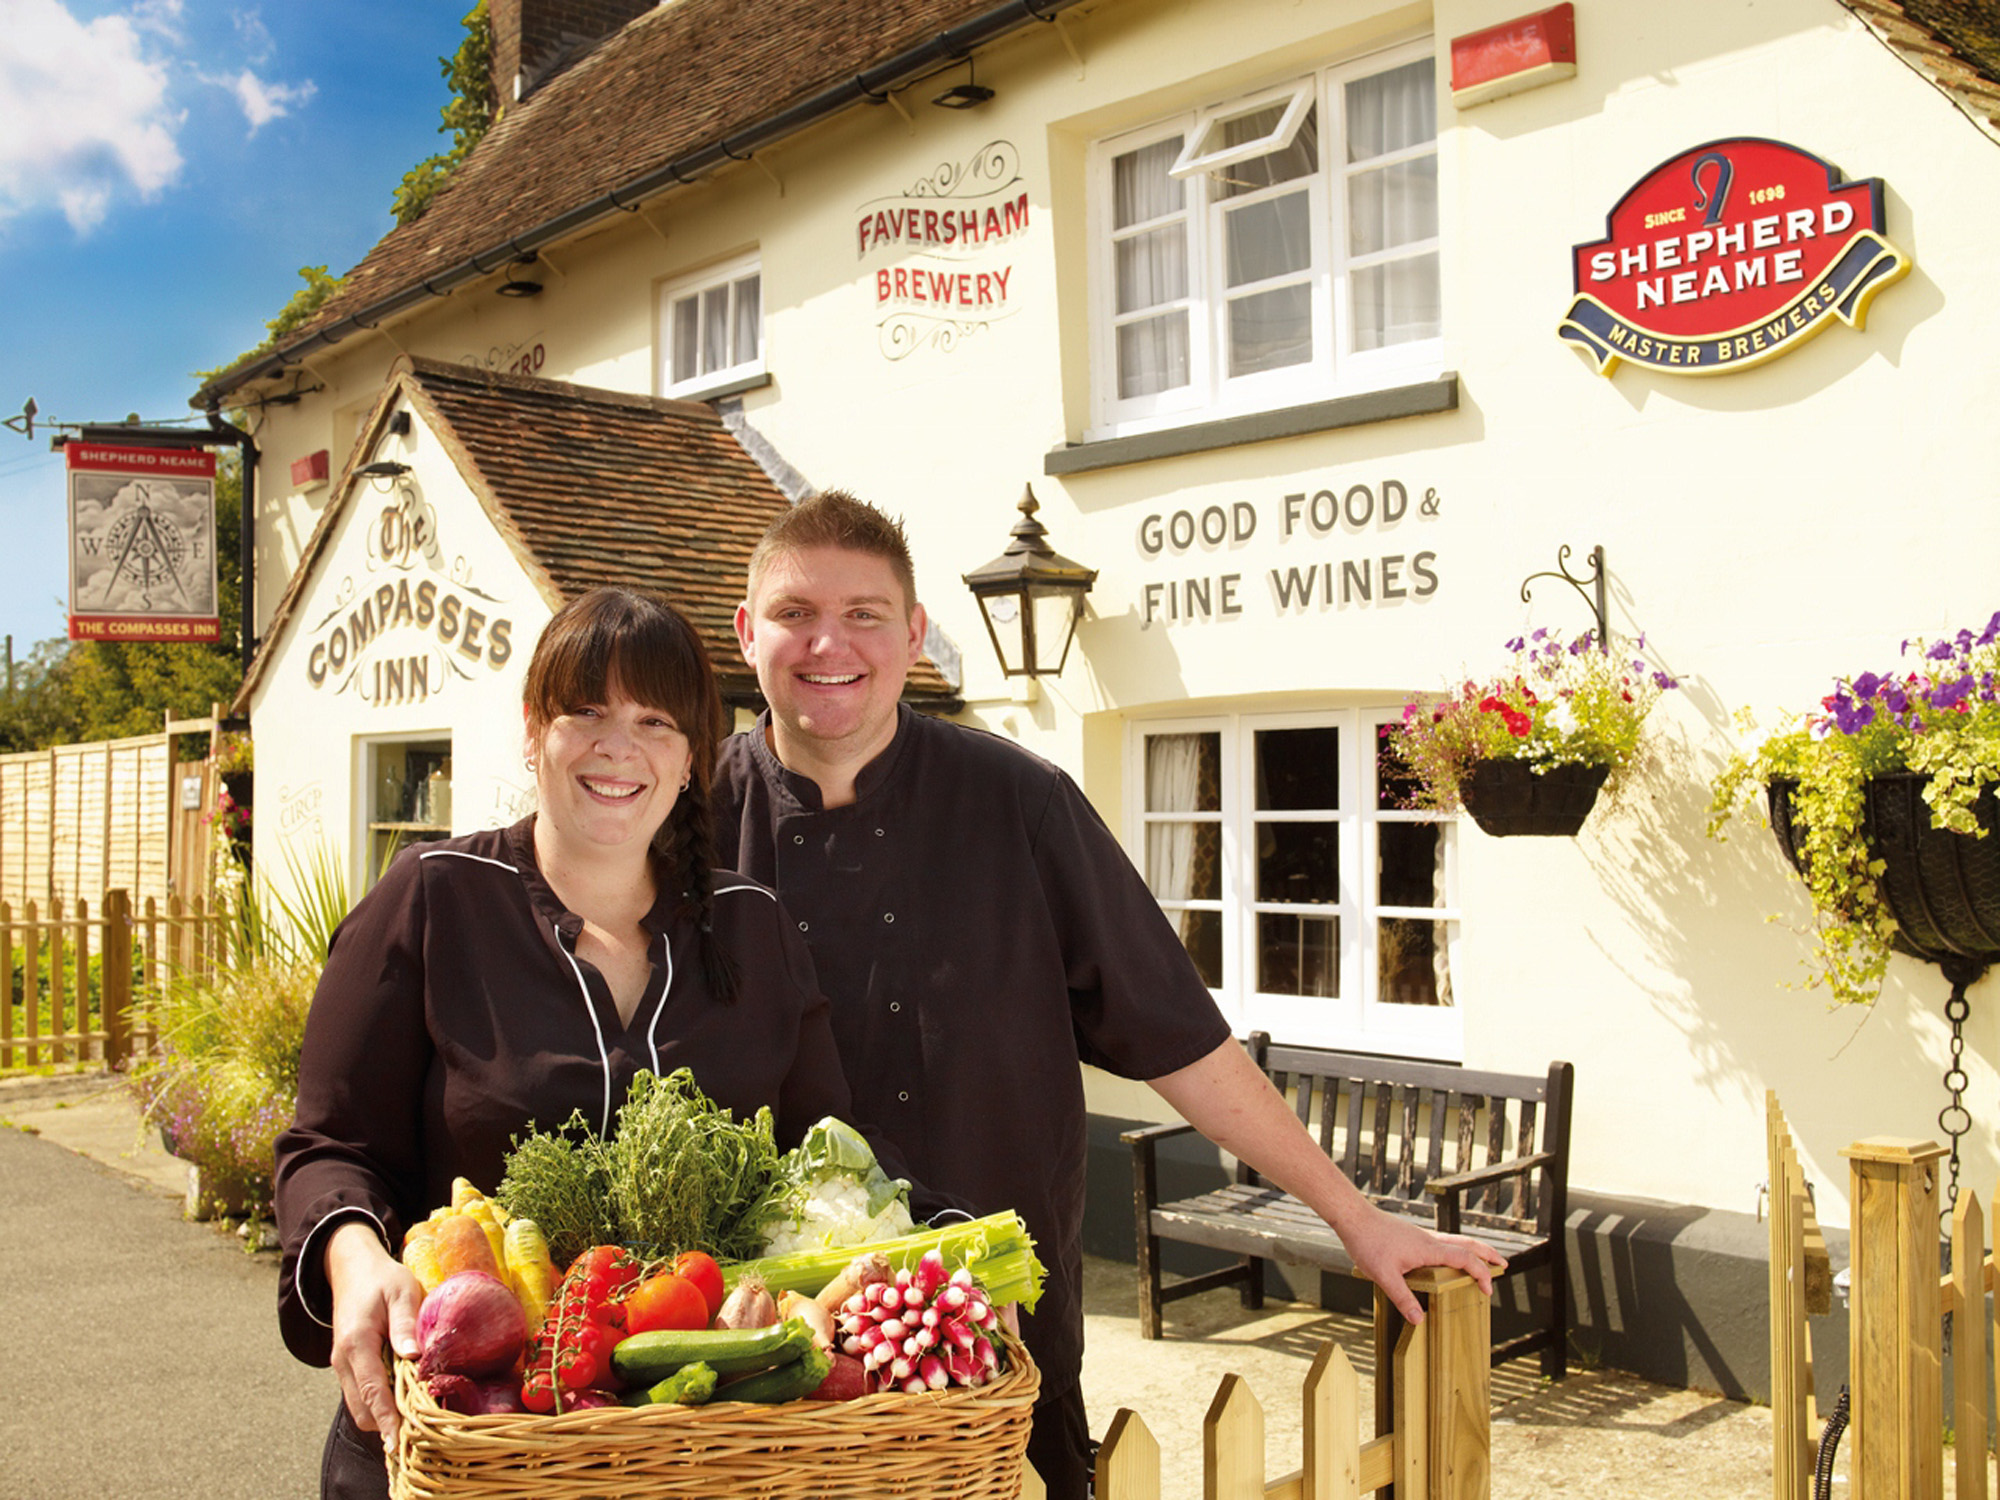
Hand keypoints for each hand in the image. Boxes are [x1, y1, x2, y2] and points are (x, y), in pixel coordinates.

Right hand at [325, 1220, 424, 1445]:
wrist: (353, 1268)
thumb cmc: (381, 1278)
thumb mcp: (401, 1291)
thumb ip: (406, 1324)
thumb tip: (415, 1357)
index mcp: (357, 1343)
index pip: (371, 1392)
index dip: (387, 1420)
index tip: (400, 1444)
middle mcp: (344, 1360)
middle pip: (362, 1409)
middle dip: (387, 1424)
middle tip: (422, 1431)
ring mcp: (343, 1365)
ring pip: (360, 1406)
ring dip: (383, 1416)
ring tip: (417, 1420)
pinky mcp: (349, 1366)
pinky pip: (362, 1394)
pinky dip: (379, 1403)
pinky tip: (405, 1400)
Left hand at [1342, 1203, 1506, 1324]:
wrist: (1354, 1218)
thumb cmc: (1367, 1243)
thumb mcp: (1384, 1276)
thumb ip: (1403, 1298)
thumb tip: (1420, 1321)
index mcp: (1428, 1249)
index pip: (1465, 1259)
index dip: (1481, 1273)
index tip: (1488, 1290)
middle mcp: (1429, 1241)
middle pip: (1467, 1244)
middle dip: (1487, 1255)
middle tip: (1503, 1264)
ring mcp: (1421, 1237)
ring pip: (1456, 1241)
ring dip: (1473, 1251)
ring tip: (1482, 1262)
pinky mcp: (1412, 1237)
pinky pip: (1442, 1242)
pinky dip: (1455, 1250)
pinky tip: (1447, 1260)